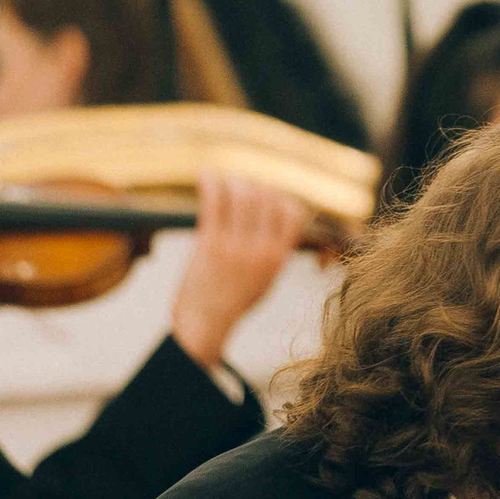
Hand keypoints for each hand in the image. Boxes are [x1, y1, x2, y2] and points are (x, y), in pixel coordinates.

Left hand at [171, 172, 309, 367]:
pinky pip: (214, 202)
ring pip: (243, 194)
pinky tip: (206, 176)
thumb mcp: (267, 279)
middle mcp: (261, 249)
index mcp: (278, 257)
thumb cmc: (234, 300)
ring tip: (225, 183)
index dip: (280, 198)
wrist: (206, 322)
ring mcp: (236, 245)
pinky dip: (211, 183)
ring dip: (234, 182)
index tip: (266, 197)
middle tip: (241, 187)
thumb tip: (280, 221)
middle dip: (255, 185)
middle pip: (267, 197)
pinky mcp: (210, 243)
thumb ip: (275, 252)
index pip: (293, 211)